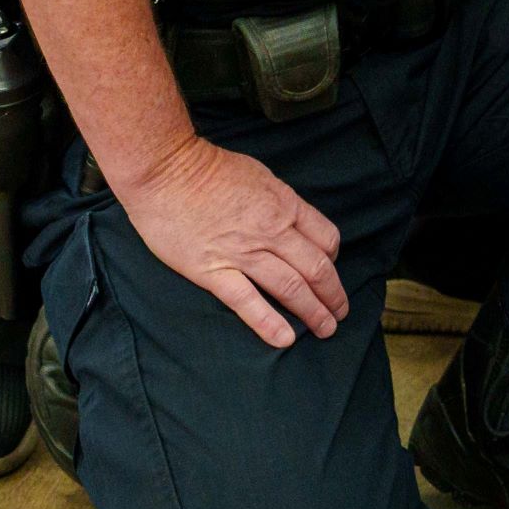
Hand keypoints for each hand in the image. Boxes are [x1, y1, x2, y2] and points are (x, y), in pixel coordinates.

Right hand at [108, 132, 345, 351]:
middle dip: (333, 294)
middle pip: (316, 267)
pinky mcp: (212, 271)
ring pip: (290, 287)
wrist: (167, 170)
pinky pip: (246, 301)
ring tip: (326, 330)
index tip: (331, 272)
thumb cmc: (211, 169)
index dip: (333, 260)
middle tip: (341, 313)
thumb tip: (292, 221)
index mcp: (286, 205)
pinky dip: (269, 322)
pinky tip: (285, 339)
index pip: (326, 238)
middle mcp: (272, 231)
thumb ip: (280, 203)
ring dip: (313, 312)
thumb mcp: (262, 177)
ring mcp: (243, 252)